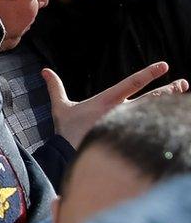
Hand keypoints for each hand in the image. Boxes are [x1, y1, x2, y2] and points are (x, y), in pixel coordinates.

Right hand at [42, 62, 188, 148]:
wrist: (68, 156)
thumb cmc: (66, 131)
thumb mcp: (60, 108)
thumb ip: (55, 88)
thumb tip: (44, 71)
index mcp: (106, 101)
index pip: (131, 84)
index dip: (148, 74)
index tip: (164, 67)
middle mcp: (119, 112)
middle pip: (150, 98)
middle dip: (167, 90)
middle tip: (182, 84)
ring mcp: (125, 126)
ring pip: (153, 112)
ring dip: (168, 102)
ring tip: (181, 92)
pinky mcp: (127, 138)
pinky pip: (148, 128)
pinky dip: (161, 122)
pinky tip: (171, 118)